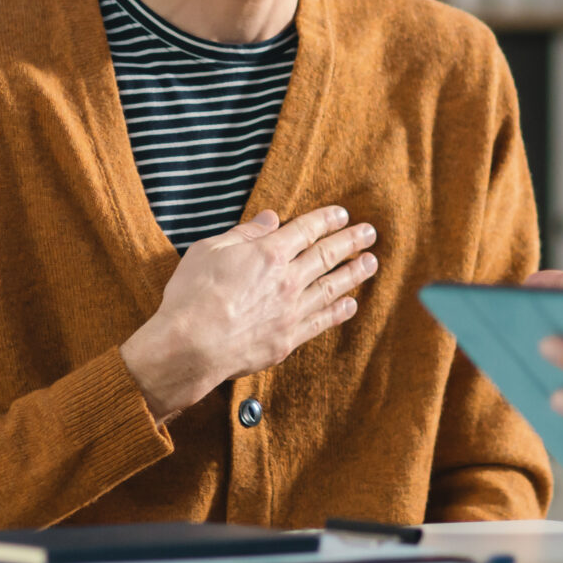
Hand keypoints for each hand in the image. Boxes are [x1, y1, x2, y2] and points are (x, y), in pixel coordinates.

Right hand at [121, 207, 376, 420]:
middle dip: (351, 241)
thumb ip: (244, 234)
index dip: (327, 220)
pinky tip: (351, 304)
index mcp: (268, 253)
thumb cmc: (191, 297)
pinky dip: (339, 311)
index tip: (342, 215)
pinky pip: (322, 321)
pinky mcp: (288, 339)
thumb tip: (270, 219)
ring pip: (332, 287)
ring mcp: (291, 311)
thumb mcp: (209, 250)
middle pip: (327, 255)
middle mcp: (287, 280)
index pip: (306, 230)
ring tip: (371, 263)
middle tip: (370, 234)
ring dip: (354, 273)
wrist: (190, 347)